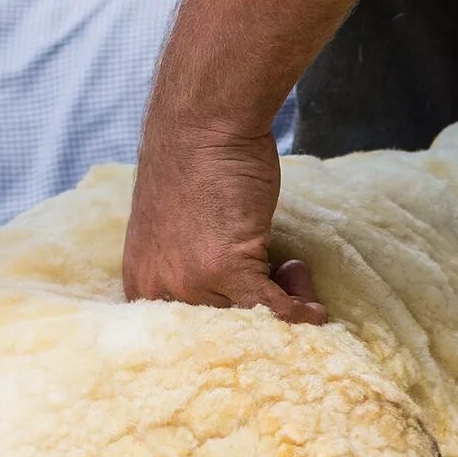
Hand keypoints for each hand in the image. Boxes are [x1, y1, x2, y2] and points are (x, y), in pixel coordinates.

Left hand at [122, 121, 327, 325]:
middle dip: (260, 315)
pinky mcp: (225, 267)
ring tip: (295, 274)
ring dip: (287, 305)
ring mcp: (190, 281)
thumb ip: (192, 272)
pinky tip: (315, 311)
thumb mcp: (176, 234)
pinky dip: (301, 313)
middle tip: (283, 280)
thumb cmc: (198, 168)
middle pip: (221, 332)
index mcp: (142, 284)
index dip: (232, 321)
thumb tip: (243, 303)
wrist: (203, 124)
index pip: (187, 333)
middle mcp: (158, 290)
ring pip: (250, 322)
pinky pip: (273, 309)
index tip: (258, 300)